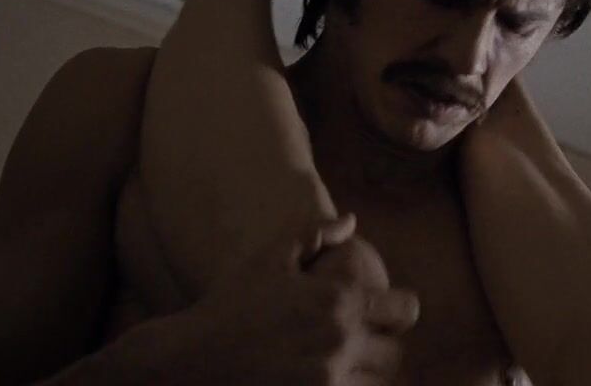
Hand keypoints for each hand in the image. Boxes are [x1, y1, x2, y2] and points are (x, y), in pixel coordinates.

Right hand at [176, 213, 417, 384]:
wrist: (185, 364)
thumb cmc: (227, 306)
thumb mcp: (268, 259)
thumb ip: (314, 233)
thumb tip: (352, 220)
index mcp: (338, 301)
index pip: (405, 310)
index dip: (400, 310)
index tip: (387, 314)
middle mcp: (340, 341)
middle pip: (394, 354)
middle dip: (381, 349)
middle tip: (360, 346)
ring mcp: (327, 380)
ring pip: (375, 384)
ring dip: (364, 377)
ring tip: (340, 367)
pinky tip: (320, 381)